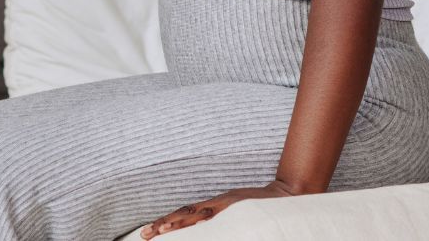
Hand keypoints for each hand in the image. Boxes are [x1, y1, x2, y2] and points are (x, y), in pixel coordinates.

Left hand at [138, 180, 296, 237]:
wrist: (283, 194)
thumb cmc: (257, 205)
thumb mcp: (232, 208)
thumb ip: (215, 214)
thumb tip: (198, 223)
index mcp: (213, 205)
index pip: (184, 213)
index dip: (166, 220)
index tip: (148, 231)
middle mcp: (216, 204)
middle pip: (185, 213)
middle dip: (164, 224)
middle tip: (146, 234)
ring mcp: (225, 206)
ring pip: (196, 215)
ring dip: (178, 222)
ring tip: (161, 230)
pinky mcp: (235, 207)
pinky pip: (215, 216)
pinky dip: (204, 219)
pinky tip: (193, 223)